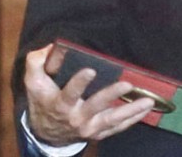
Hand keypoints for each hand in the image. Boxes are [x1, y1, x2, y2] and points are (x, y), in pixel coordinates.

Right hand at [23, 44, 153, 145]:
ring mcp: (89, 127)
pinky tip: (147, 109)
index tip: (91, 70)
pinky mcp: (99, 132)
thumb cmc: (43, 102)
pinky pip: (118, 128)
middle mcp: (76, 117)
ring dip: (131, 110)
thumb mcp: (33, 83)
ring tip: (148, 101)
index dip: (79, 83)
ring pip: (111, 120)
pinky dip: (134, 119)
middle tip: (127, 84)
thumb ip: (36, 63)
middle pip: (95, 106)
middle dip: (111, 95)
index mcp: (60, 104)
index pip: (69, 93)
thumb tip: (49, 47)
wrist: (46, 134)